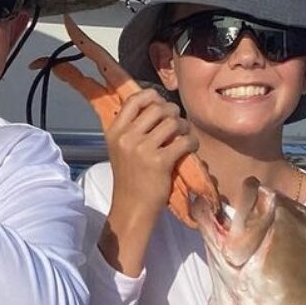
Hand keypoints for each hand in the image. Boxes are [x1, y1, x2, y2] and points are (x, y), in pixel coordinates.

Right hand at [100, 89, 198, 275]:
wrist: (132, 208)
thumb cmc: (130, 178)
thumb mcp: (120, 149)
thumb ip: (131, 127)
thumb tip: (155, 103)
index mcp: (114, 132)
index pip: (134, 100)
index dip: (152, 96)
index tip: (161, 104)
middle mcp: (126, 137)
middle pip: (157, 108)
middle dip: (172, 112)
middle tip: (177, 125)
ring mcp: (141, 149)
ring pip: (172, 122)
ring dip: (184, 127)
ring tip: (183, 136)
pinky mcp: (159, 162)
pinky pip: (183, 140)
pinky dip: (191, 142)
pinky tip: (189, 149)